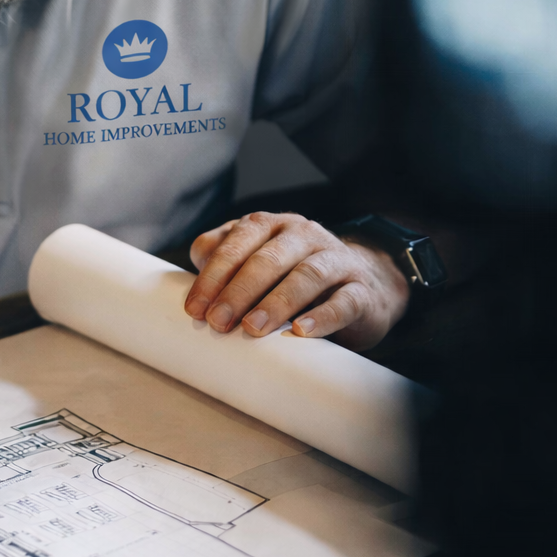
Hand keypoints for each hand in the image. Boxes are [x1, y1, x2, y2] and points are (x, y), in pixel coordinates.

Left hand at [183, 211, 410, 350]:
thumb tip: (194, 275)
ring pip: (306, 276)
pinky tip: (301, 331)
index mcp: (271, 226)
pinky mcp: (361, 291)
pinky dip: (322, 317)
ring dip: (276, 302)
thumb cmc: (292, 277)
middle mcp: (304, 235)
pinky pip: (344, 301)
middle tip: (217, 322)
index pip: (237, 243)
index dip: (213, 276)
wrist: (362, 287)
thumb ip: (224, 259)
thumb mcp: (256, 262)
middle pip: (268, 259)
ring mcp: (336, 260)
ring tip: (252, 328)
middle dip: (239, 291)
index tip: (195, 309)